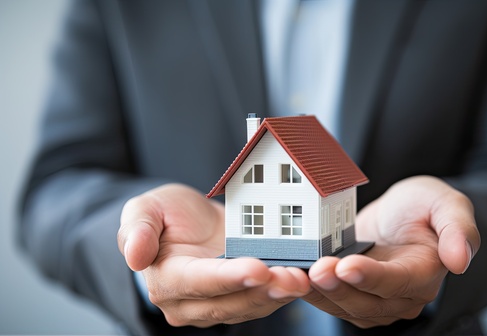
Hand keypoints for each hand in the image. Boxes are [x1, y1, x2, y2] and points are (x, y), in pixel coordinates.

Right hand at [117, 184, 310, 327]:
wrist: (189, 223)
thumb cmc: (166, 215)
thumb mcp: (145, 208)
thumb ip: (137, 229)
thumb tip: (133, 256)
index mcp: (165, 280)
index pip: (197, 283)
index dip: (228, 278)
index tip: (257, 268)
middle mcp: (189, 303)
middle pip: (228, 302)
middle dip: (262, 291)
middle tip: (291, 278)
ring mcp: (215, 305)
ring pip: (249, 306)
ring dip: (277, 295)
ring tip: (301, 279)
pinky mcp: (238, 301)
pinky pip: (261, 301)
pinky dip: (282, 292)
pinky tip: (301, 279)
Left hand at [304, 176, 479, 327]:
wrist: (401, 214)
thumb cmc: (423, 206)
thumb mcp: (446, 203)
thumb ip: (458, 228)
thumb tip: (460, 260)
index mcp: (426, 273)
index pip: (398, 282)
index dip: (372, 276)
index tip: (347, 265)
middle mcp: (403, 296)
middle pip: (368, 301)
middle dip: (339, 286)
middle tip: (316, 268)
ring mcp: (378, 301)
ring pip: (346, 306)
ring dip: (321, 293)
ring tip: (299, 274)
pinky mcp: (356, 298)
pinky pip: (333, 302)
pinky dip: (313, 292)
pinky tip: (296, 277)